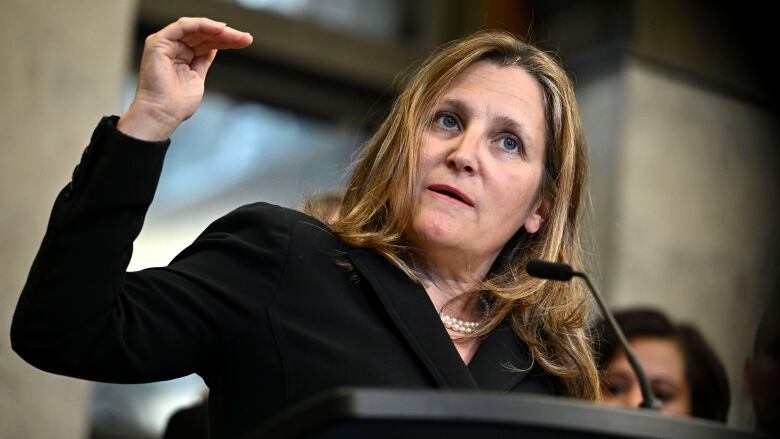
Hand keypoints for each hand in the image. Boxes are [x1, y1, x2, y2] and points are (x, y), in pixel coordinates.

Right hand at [118, 17, 252, 140]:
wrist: (163, 114)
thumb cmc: (178, 104)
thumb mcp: (198, 77)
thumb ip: (204, 60)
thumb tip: (215, 47)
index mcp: (181, 56)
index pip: (206, 42)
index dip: (225, 40)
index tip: (244, 41)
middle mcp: (172, 47)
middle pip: (203, 34)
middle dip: (226, 35)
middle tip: (245, 38)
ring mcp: (165, 44)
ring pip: (195, 28)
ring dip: (218, 30)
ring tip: (236, 35)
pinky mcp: (159, 42)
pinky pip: (183, 26)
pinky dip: (202, 25)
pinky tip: (219, 29)